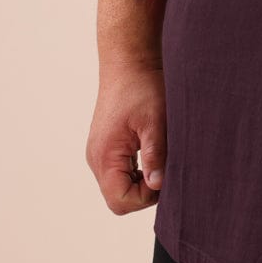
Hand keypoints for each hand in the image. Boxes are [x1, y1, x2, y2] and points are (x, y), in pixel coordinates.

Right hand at [85, 64, 166, 214]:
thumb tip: (157, 186)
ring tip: (159, 158)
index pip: (120, 200)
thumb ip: (155, 155)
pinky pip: (118, 172)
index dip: (145, 197)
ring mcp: (99, 153)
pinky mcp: (105, 147)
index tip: (164, 175)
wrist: (128, 62)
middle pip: (118, 197)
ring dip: (141, 182)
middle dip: (144, 192)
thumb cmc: (142, 87)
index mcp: (105, 155)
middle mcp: (96, 159)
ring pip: (118, 186)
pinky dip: (135, 172)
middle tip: (165, 168)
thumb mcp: (155, 121)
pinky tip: (152, 153)